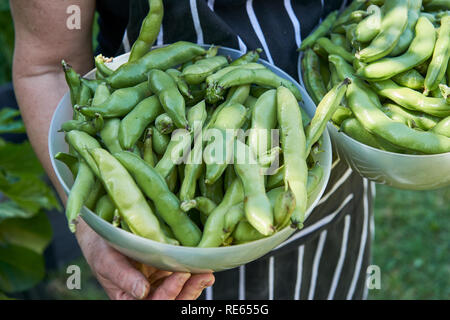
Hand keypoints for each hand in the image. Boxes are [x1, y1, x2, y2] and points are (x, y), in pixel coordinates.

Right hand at [75, 219, 214, 299]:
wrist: (101, 233)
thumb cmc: (99, 248)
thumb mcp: (107, 261)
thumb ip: (124, 278)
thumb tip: (142, 292)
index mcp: (129, 298)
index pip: (153, 303)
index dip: (168, 293)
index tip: (180, 274)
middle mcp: (145, 294)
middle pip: (171, 301)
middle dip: (188, 291)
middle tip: (202, 275)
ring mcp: (157, 283)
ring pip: (180, 293)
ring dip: (195, 285)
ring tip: (207, 274)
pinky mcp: (164, 271)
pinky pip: (182, 279)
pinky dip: (194, 276)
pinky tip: (205, 269)